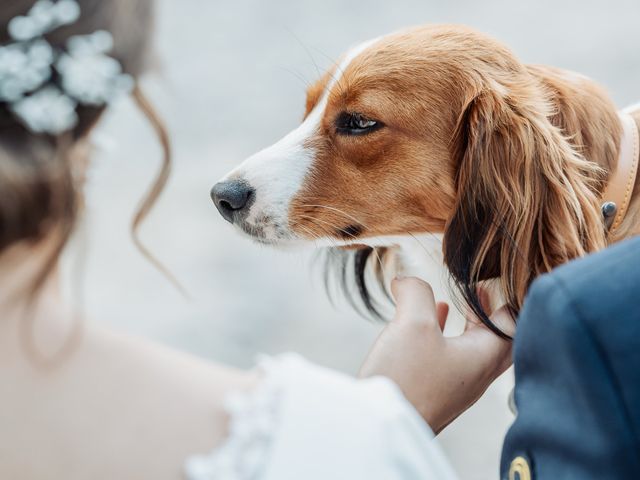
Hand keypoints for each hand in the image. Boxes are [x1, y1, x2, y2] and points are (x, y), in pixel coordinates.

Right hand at [359, 277, 513, 433]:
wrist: (382, 425)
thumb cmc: (405, 378)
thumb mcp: (412, 323)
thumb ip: (416, 293)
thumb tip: (408, 279)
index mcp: (482, 357)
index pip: (512, 325)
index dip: (509, 300)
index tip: (506, 280)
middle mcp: (475, 374)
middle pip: (497, 339)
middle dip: (491, 312)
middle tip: (486, 290)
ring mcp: (455, 384)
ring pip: (472, 348)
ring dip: (469, 322)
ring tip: (459, 300)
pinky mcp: (434, 389)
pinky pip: (449, 356)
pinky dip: (445, 334)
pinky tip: (428, 323)